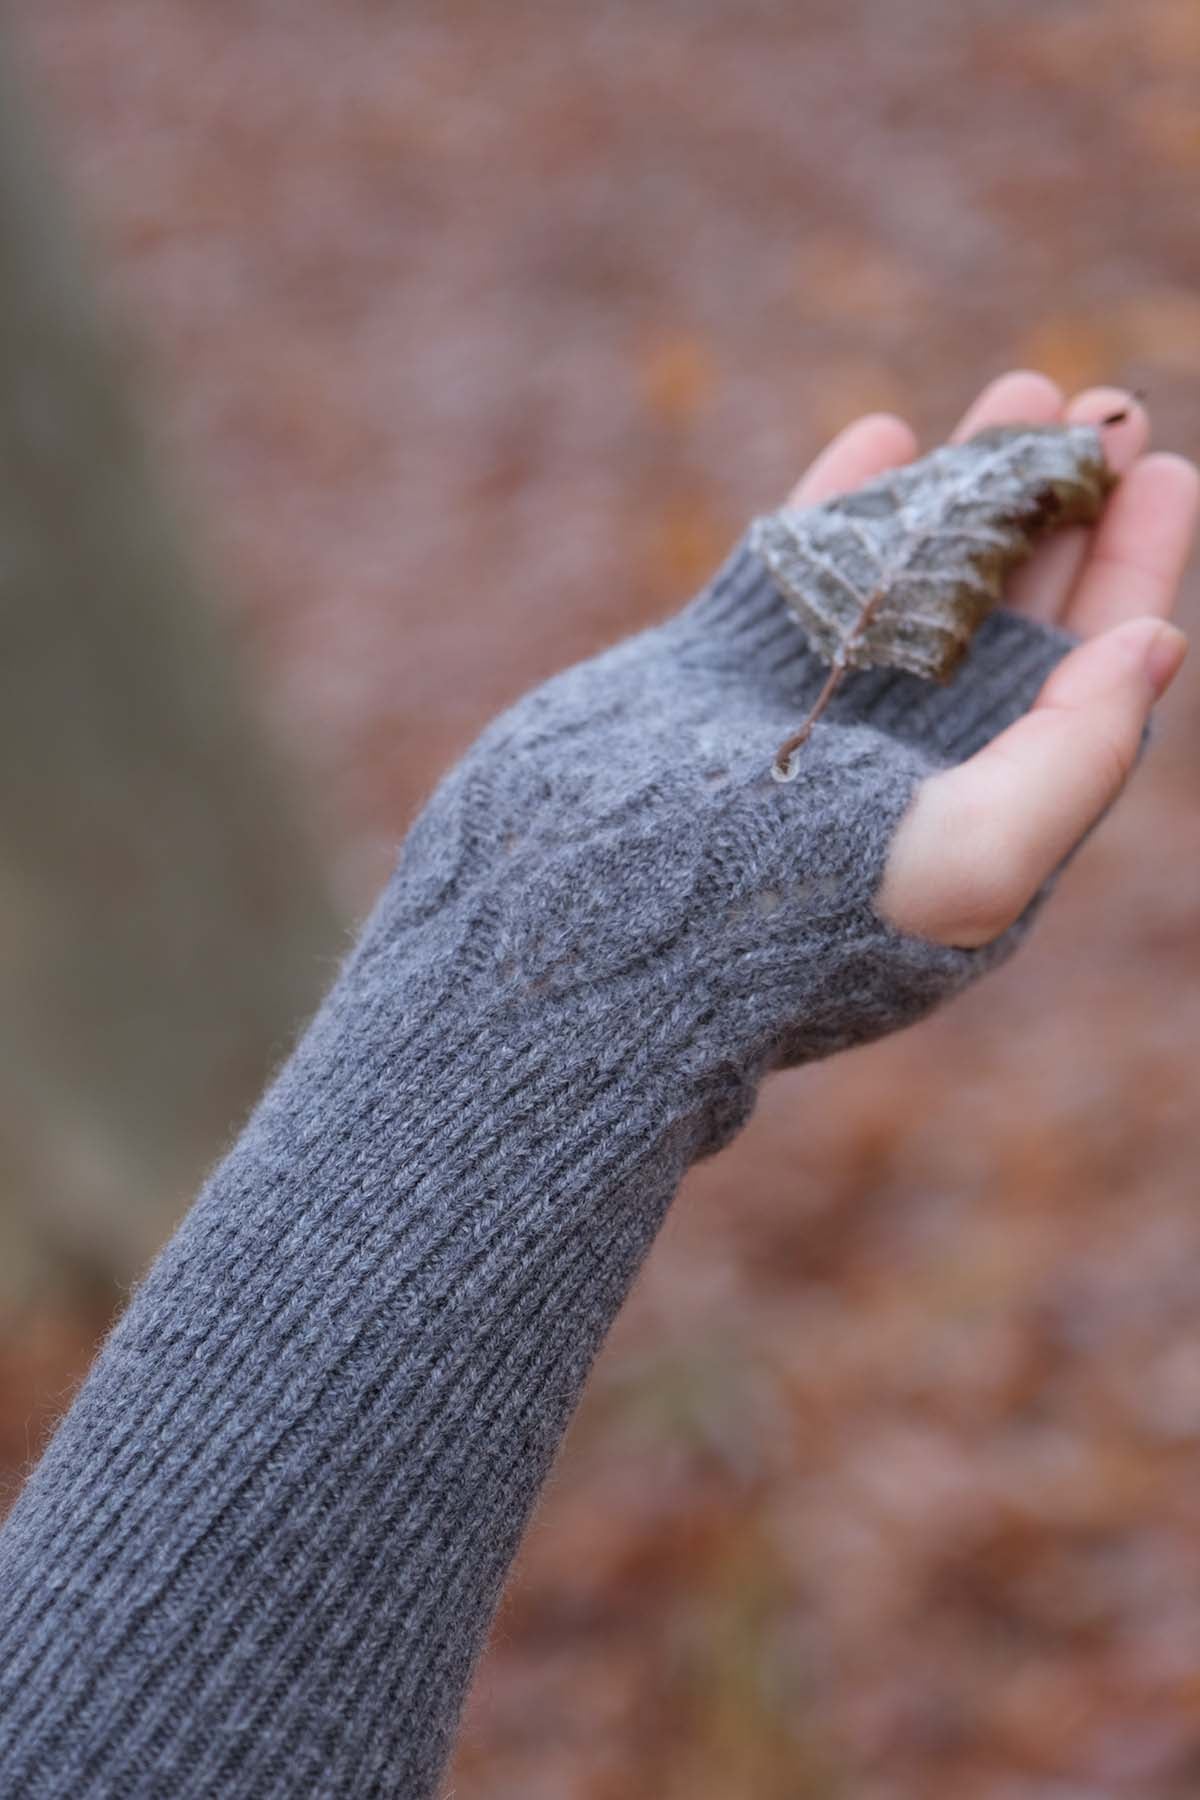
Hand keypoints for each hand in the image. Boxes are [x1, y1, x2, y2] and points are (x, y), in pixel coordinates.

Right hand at [385, 372, 1195, 1094]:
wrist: (583, 918)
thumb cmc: (787, 915)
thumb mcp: (973, 861)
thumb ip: (1078, 757)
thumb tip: (1158, 641)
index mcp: (979, 803)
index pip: (1082, 675)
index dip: (1132, 573)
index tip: (1164, 472)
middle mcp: (902, 750)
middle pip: (1008, 608)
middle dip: (1060, 507)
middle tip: (1098, 408)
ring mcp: (807, 701)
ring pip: (913, 571)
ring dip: (970, 484)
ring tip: (1019, 395)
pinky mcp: (721, 666)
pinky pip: (801, 566)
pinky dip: (845, 501)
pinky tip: (884, 435)